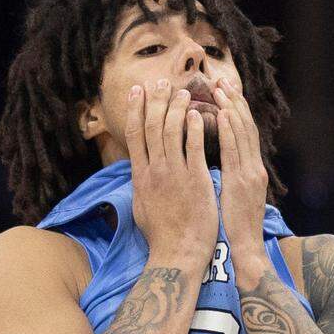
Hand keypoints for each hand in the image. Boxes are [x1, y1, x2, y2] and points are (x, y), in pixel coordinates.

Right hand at [126, 79, 217, 268]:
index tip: (137, 92)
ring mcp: (174, 174)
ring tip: (184, 91)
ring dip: (177, 108)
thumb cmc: (161, 235)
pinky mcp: (194, 179)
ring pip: (172, 132)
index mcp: (140, 177)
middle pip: (152, 127)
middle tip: (161, 82)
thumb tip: (139, 173)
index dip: (135, 110)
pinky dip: (195, 128)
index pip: (134, 135)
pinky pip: (193, 147)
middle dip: (155, 101)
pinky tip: (198, 113)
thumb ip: (141, 186)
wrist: (177, 252)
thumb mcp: (141, 208)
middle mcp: (153, 171)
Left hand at [215, 77, 269, 282]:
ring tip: (221, 88)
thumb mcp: (229, 199)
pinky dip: (229, 131)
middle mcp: (252, 168)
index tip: (221, 92)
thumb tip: (212, 166)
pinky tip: (221, 114)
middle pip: (244, 127)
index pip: (241, 134)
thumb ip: (226, 180)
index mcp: (248, 172)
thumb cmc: (231, 230)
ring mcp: (249, 174)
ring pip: (242, 134)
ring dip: (231, 109)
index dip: (233, 112)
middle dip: (233, 102)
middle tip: (221, 80)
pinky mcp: (242, 183)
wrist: (244, 252)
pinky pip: (234, 152)